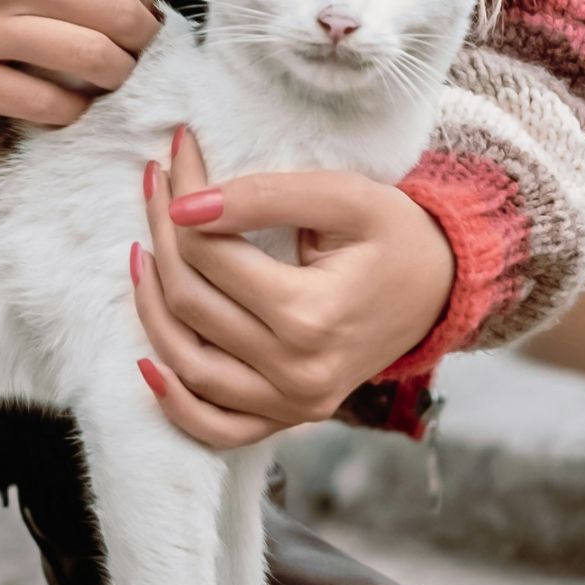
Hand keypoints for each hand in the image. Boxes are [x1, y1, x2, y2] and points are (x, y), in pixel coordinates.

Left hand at [131, 129, 454, 447]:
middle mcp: (298, 371)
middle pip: (192, 304)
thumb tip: (185, 208)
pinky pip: (217, 428)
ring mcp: (293, 403)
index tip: (174, 156)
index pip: (211, 255)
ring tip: (142, 254)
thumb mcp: (343, 197)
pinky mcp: (290, 417)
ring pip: (188, 364)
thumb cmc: (394, 235)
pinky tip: (150, 362)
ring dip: (151, 309)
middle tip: (156, 188)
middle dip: (162, 238)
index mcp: (311, 315)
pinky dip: (176, 402)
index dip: (181, 201)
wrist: (441, 287)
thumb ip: (265, 196)